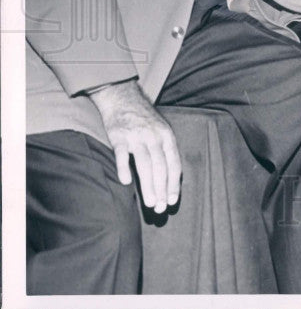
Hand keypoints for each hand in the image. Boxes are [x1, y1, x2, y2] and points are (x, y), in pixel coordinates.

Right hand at [88, 80, 180, 212]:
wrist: (124, 99)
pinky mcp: (119, 136)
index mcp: (167, 137)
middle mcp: (154, 137)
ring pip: (145, 164)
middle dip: (162, 189)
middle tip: (160, 209)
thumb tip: (170, 180)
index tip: (172, 201)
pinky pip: (121, 155)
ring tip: (150, 203)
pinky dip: (124, 168)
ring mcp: (136, 136)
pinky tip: (126, 182)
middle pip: (160, 167)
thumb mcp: (161, 132)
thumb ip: (165, 152)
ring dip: (148, 185)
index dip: (174, 184)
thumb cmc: (145, 121)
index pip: (174, 164)